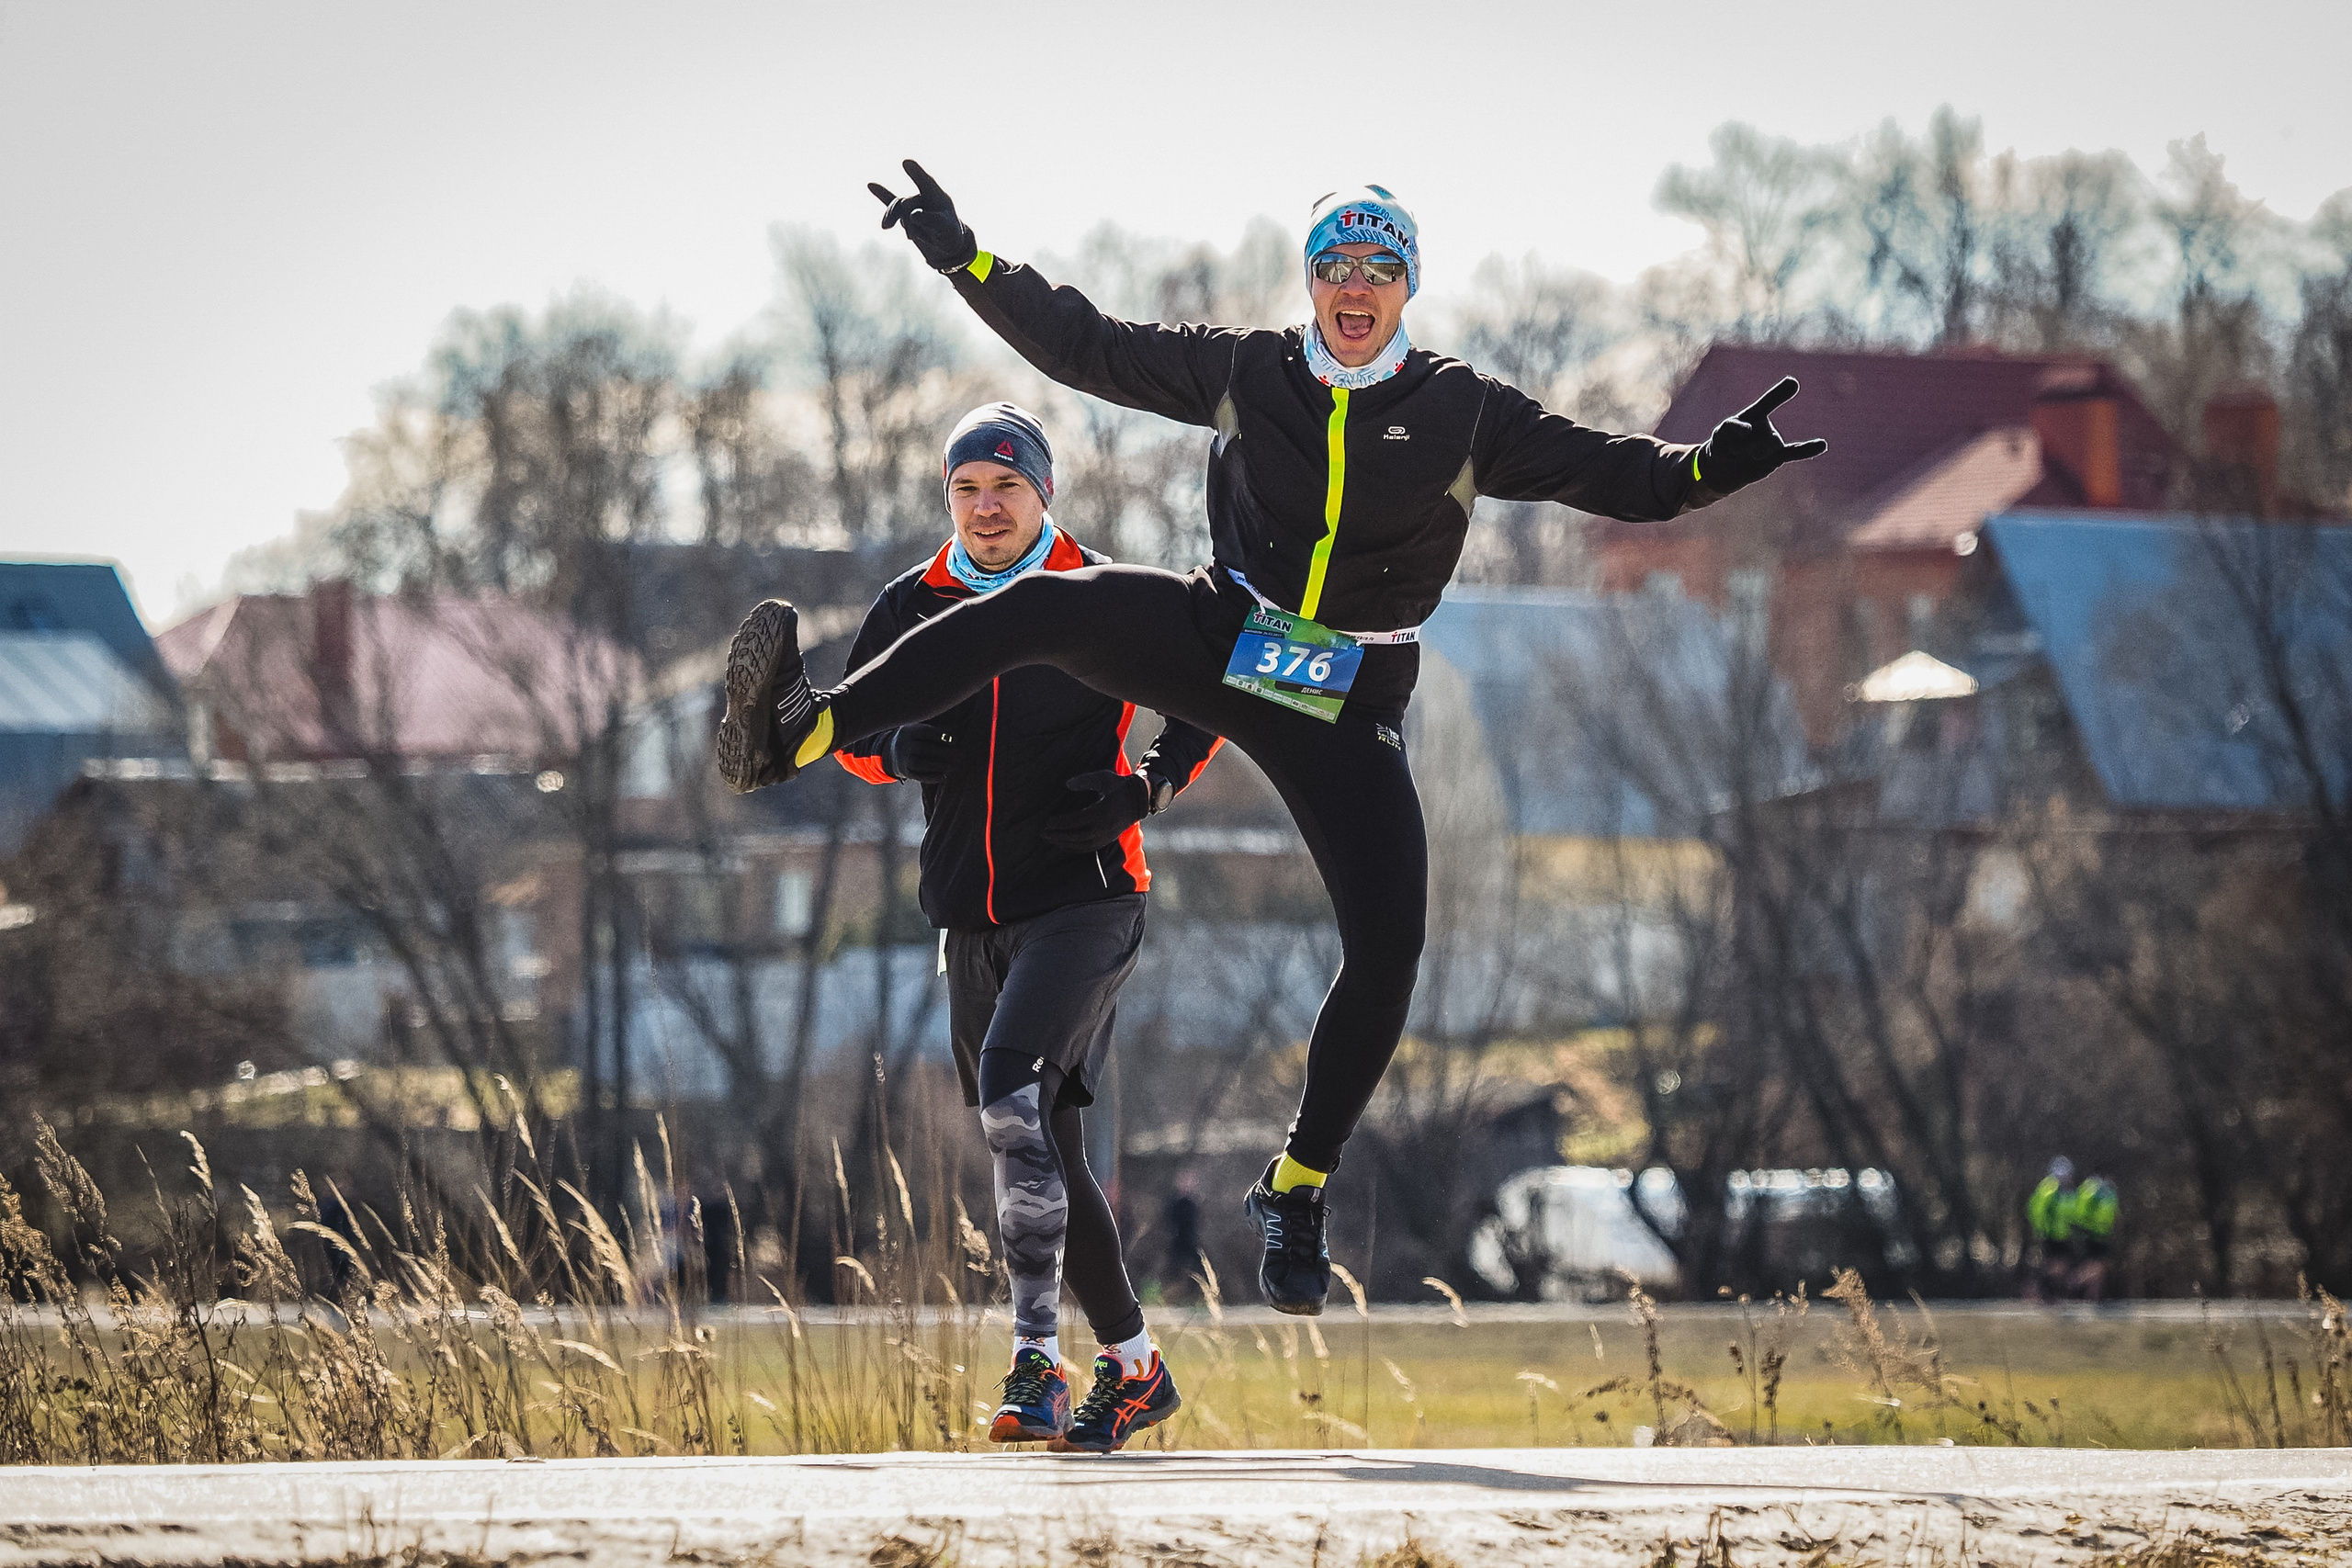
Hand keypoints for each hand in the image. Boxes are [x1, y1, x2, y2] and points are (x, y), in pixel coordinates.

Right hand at [867, 159, 977, 273]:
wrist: (946, 246)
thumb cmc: (950, 235)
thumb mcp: (946, 230)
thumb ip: (931, 221)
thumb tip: (913, 215)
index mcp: (937, 197)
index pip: (926, 183)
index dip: (916, 173)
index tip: (906, 163)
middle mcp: (924, 197)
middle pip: (906, 203)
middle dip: (907, 222)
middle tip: (912, 238)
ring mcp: (913, 205)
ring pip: (898, 210)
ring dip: (902, 225)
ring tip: (911, 238)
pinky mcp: (904, 213)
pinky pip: (890, 201)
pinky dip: (881, 194)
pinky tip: (870, 185)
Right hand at [882, 723, 956, 782]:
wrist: (891, 752)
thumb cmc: (914, 738)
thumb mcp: (918, 727)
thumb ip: (933, 729)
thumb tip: (957, 732)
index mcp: (909, 731)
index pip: (925, 733)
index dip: (940, 736)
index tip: (954, 740)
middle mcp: (904, 745)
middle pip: (924, 749)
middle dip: (944, 752)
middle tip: (960, 754)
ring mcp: (903, 759)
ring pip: (921, 764)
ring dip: (940, 765)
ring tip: (954, 765)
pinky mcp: (906, 772)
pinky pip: (918, 776)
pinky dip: (932, 777)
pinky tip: (944, 776)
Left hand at [1041, 769, 1150, 851]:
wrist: (1138, 798)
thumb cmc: (1118, 785)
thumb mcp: (1102, 778)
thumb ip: (1084, 780)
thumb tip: (1067, 784)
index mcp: (1101, 811)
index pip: (1076, 821)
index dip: (1060, 823)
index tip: (1048, 822)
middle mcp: (1104, 826)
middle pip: (1076, 836)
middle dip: (1058, 835)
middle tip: (1043, 833)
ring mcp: (1106, 835)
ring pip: (1082, 844)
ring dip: (1065, 843)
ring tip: (1051, 839)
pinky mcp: (1108, 839)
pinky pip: (1089, 848)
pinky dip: (1075, 848)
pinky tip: (1065, 845)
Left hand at [1697, 377, 1827, 493]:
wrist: (1722, 467)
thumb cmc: (1723, 444)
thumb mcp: (1722, 433)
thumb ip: (1734, 429)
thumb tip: (1750, 431)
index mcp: (1755, 414)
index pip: (1766, 404)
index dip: (1778, 395)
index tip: (1793, 383)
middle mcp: (1766, 427)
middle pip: (1763, 434)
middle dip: (1743, 445)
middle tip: (1733, 450)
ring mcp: (1772, 443)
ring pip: (1771, 446)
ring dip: (1755, 453)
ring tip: (1747, 455)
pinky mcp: (1775, 459)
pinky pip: (1793, 453)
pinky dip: (1806, 450)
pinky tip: (1822, 445)